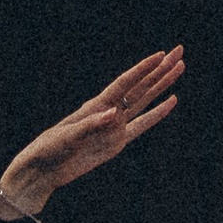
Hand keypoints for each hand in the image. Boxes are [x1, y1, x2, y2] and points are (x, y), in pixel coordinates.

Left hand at [0, 45, 183, 220]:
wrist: (43, 171)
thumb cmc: (49, 149)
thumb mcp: (68, 137)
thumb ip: (92, 125)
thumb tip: (115, 114)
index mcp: (96, 106)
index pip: (125, 83)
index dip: (143, 69)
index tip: (161, 55)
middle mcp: (108, 112)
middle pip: (140, 86)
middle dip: (160, 69)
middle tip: (179, 51)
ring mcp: (114, 127)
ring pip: (145, 101)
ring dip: (162, 85)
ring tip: (179, 68)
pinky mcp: (116, 143)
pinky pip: (142, 126)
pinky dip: (157, 114)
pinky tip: (171, 101)